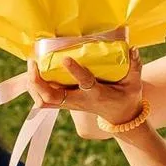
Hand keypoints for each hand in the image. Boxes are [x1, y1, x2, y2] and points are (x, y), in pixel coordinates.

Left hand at [25, 43, 145, 131]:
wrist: (120, 116)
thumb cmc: (126, 96)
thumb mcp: (134, 83)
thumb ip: (134, 66)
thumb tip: (134, 48)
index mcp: (96, 94)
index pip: (84, 83)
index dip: (75, 71)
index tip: (65, 58)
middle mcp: (79, 100)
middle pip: (52, 97)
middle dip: (38, 82)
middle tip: (33, 63)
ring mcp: (70, 104)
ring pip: (44, 100)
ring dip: (33, 85)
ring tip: (31, 65)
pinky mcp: (65, 103)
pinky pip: (44, 100)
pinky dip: (35, 89)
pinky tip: (33, 74)